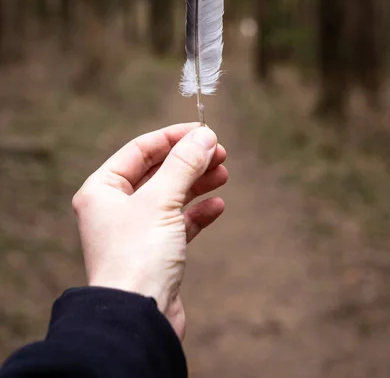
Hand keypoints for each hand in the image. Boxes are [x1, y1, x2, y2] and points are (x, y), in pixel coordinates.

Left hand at [72, 123, 227, 339]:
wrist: (137, 320)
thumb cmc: (138, 256)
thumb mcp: (161, 201)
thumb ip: (184, 164)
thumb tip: (205, 136)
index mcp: (103, 189)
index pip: (140, 150)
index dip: (173, 137)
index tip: (204, 131)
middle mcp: (116, 208)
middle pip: (158, 172)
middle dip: (189, 160)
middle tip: (220, 152)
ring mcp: (136, 231)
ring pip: (171, 196)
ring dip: (197, 183)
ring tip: (223, 173)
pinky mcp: (155, 252)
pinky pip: (179, 223)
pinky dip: (198, 213)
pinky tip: (218, 205)